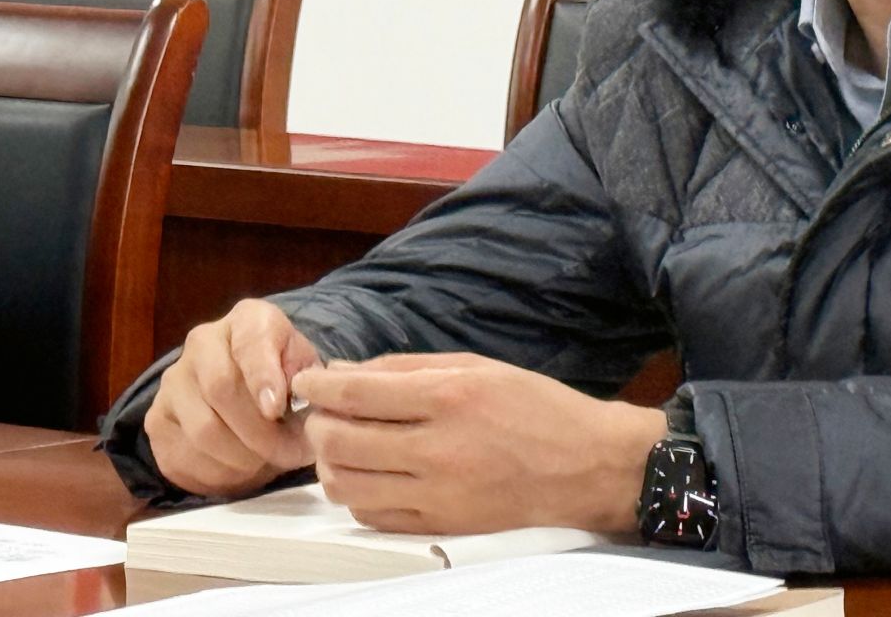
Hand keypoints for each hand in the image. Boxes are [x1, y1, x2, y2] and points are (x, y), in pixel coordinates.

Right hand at [146, 298, 319, 497]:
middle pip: (221, 389)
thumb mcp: (304, 366)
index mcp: (247, 319)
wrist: (246, 389)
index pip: (250, 341)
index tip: (276, 409)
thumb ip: (304, 378)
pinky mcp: (156, 421)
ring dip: (242, 458)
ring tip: (270, 463)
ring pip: (202, 430)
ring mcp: (173, 382)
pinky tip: (241, 471)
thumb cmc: (282, 375)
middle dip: (260, 432)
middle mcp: (202, 343)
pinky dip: (217, 474)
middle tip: (290, 454)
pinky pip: (183, 457)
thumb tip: (293, 403)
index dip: (262, 376)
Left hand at [290, 353, 666, 536]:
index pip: (357, 393)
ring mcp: (437, 492)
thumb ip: (410, 368)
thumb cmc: (536, 409)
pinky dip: (357, 495)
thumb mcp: (478, 366)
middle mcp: (439, 447)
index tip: (306, 382)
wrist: (583, 465)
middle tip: (321, 413)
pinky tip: (369, 475)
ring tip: (340, 446)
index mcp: (450, 397)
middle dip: (318, 424)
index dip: (319, 386)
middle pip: (342, 441)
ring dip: (330, 463)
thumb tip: (348, 372)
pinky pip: (371, 515)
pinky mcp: (439, 524)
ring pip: (347, 485)